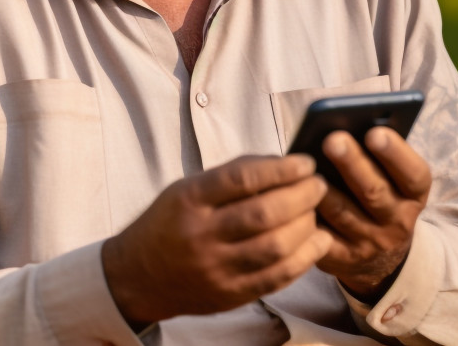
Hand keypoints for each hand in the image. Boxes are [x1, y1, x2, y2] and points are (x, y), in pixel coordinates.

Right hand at [101, 154, 332, 327]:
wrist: (138, 276)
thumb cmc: (170, 222)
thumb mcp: (188, 188)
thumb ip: (233, 176)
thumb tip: (285, 163)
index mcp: (189, 200)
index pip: (242, 179)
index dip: (280, 169)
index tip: (305, 162)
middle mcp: (201, 235)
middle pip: (263, 214)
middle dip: (301, 196)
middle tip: (319, 185)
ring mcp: (215, 269)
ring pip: (274, 247)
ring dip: (306, 226)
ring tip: (317, 211)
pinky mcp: (228, 295)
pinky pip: (275, 278)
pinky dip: (304, 258)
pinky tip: (318, 241)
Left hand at [315, 126, 430, 300]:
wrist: (382, 257)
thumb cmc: (382, 197)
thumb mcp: (394, 181)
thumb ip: (378, 158)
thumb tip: (347, 127)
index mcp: (414, 195)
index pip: (413, 175)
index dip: (395, 153)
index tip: (374, 132)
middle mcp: (397, 221)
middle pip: (374, 192)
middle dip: (352, 164)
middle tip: (332, 139)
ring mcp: (370, 243)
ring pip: (343, 214)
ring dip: (324, 190)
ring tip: (307, 167)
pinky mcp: (342, 259)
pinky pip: (321, 238)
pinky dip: (308, 216)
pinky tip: (293, 196)